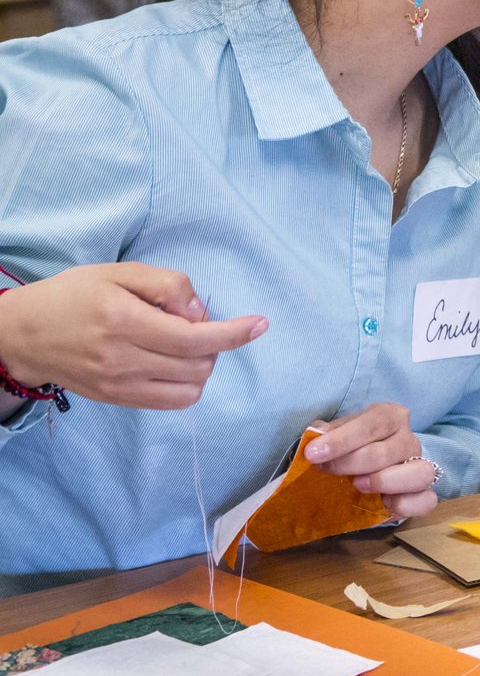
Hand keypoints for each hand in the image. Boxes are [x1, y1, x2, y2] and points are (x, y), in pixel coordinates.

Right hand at [0, 264, 264, 408]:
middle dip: (215, 344)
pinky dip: (186, 384)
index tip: (260, 324)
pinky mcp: (116, 400)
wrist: (23, 334)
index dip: (234, 333)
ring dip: (203, 366)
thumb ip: (168, 285)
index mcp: (123, 321)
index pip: (195, 337)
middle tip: (194, 323)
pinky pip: (171, 402)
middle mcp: (122, 358)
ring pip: (191, 388)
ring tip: (182, 344)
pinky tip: (174, 363)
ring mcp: (118, 385)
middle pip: (199, 365)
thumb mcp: (119, 273)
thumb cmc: (73, 296)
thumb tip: (201, 313)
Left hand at [305, 403, 438, 516]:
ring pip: (419, 473)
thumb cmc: (350, 448)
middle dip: (351, 462)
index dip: (341, 440)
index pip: (372, 424)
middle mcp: (409, 440)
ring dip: (384, 481)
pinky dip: (405, 503)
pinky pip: (426, 501)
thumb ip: (326, 433)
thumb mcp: (337, 435)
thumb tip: (316, 434)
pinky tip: (382, 503)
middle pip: (387, 451)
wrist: (367, 471)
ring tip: (358, 485)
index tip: (313, 453)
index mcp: (391, 417)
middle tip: (324, 470)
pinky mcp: (423, 496)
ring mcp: (421, 467)